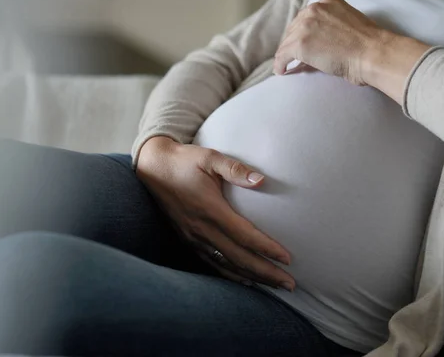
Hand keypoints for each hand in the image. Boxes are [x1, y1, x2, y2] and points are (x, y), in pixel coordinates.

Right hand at [136, 136, 294, 290]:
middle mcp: (202, 229)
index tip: (287, 259)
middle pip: (239, 258)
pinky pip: (212, 263)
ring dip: (252, 277)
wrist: (153, 168)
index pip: (244, 236)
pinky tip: (245, 280)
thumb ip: (235, 169)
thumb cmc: (185, 161)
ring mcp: (193, 238)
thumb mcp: (210, 158)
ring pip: (226, 265)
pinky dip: (231, 275)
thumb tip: (262, 180)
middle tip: (290, 283)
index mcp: (210, 210)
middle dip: (266, 273)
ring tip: (274, 285)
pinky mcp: (188, 240)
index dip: (267, 249)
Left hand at [273, 0, 430, 103]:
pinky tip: (281, 71)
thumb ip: (331, 26)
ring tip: (285, 66)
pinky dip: (280, 65)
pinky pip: (282, 56)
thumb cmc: (369, 45)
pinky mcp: (299, 44)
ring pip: (286, 42)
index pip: (306, 16)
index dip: (301, 32)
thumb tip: (316, 43)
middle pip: (293, 28)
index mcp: (328, 2)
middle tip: (291, 57)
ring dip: (286, 55)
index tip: (301, 43)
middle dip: (292, 43)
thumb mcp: (349, 24)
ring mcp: (305, 26)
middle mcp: (314, 9)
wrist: (373, 53)